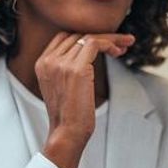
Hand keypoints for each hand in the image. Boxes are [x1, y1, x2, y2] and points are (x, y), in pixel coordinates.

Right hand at [35, 32, 133, 167]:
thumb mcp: (61, 86)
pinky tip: (118, 52)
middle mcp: (48, 60)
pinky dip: (109, 43)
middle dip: (102, 36)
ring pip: (88, 37)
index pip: (64, 37)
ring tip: (126, 45)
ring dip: (111, 39)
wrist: (67, 132)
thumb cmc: (69, 115)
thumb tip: (88, 56)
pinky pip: (95, 43)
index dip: (85, 36)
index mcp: (41, 63)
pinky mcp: (77, 68)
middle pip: (77, 34)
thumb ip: (66, 68)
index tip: (104, 42)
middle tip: (122, 42)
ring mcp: (61, 63)